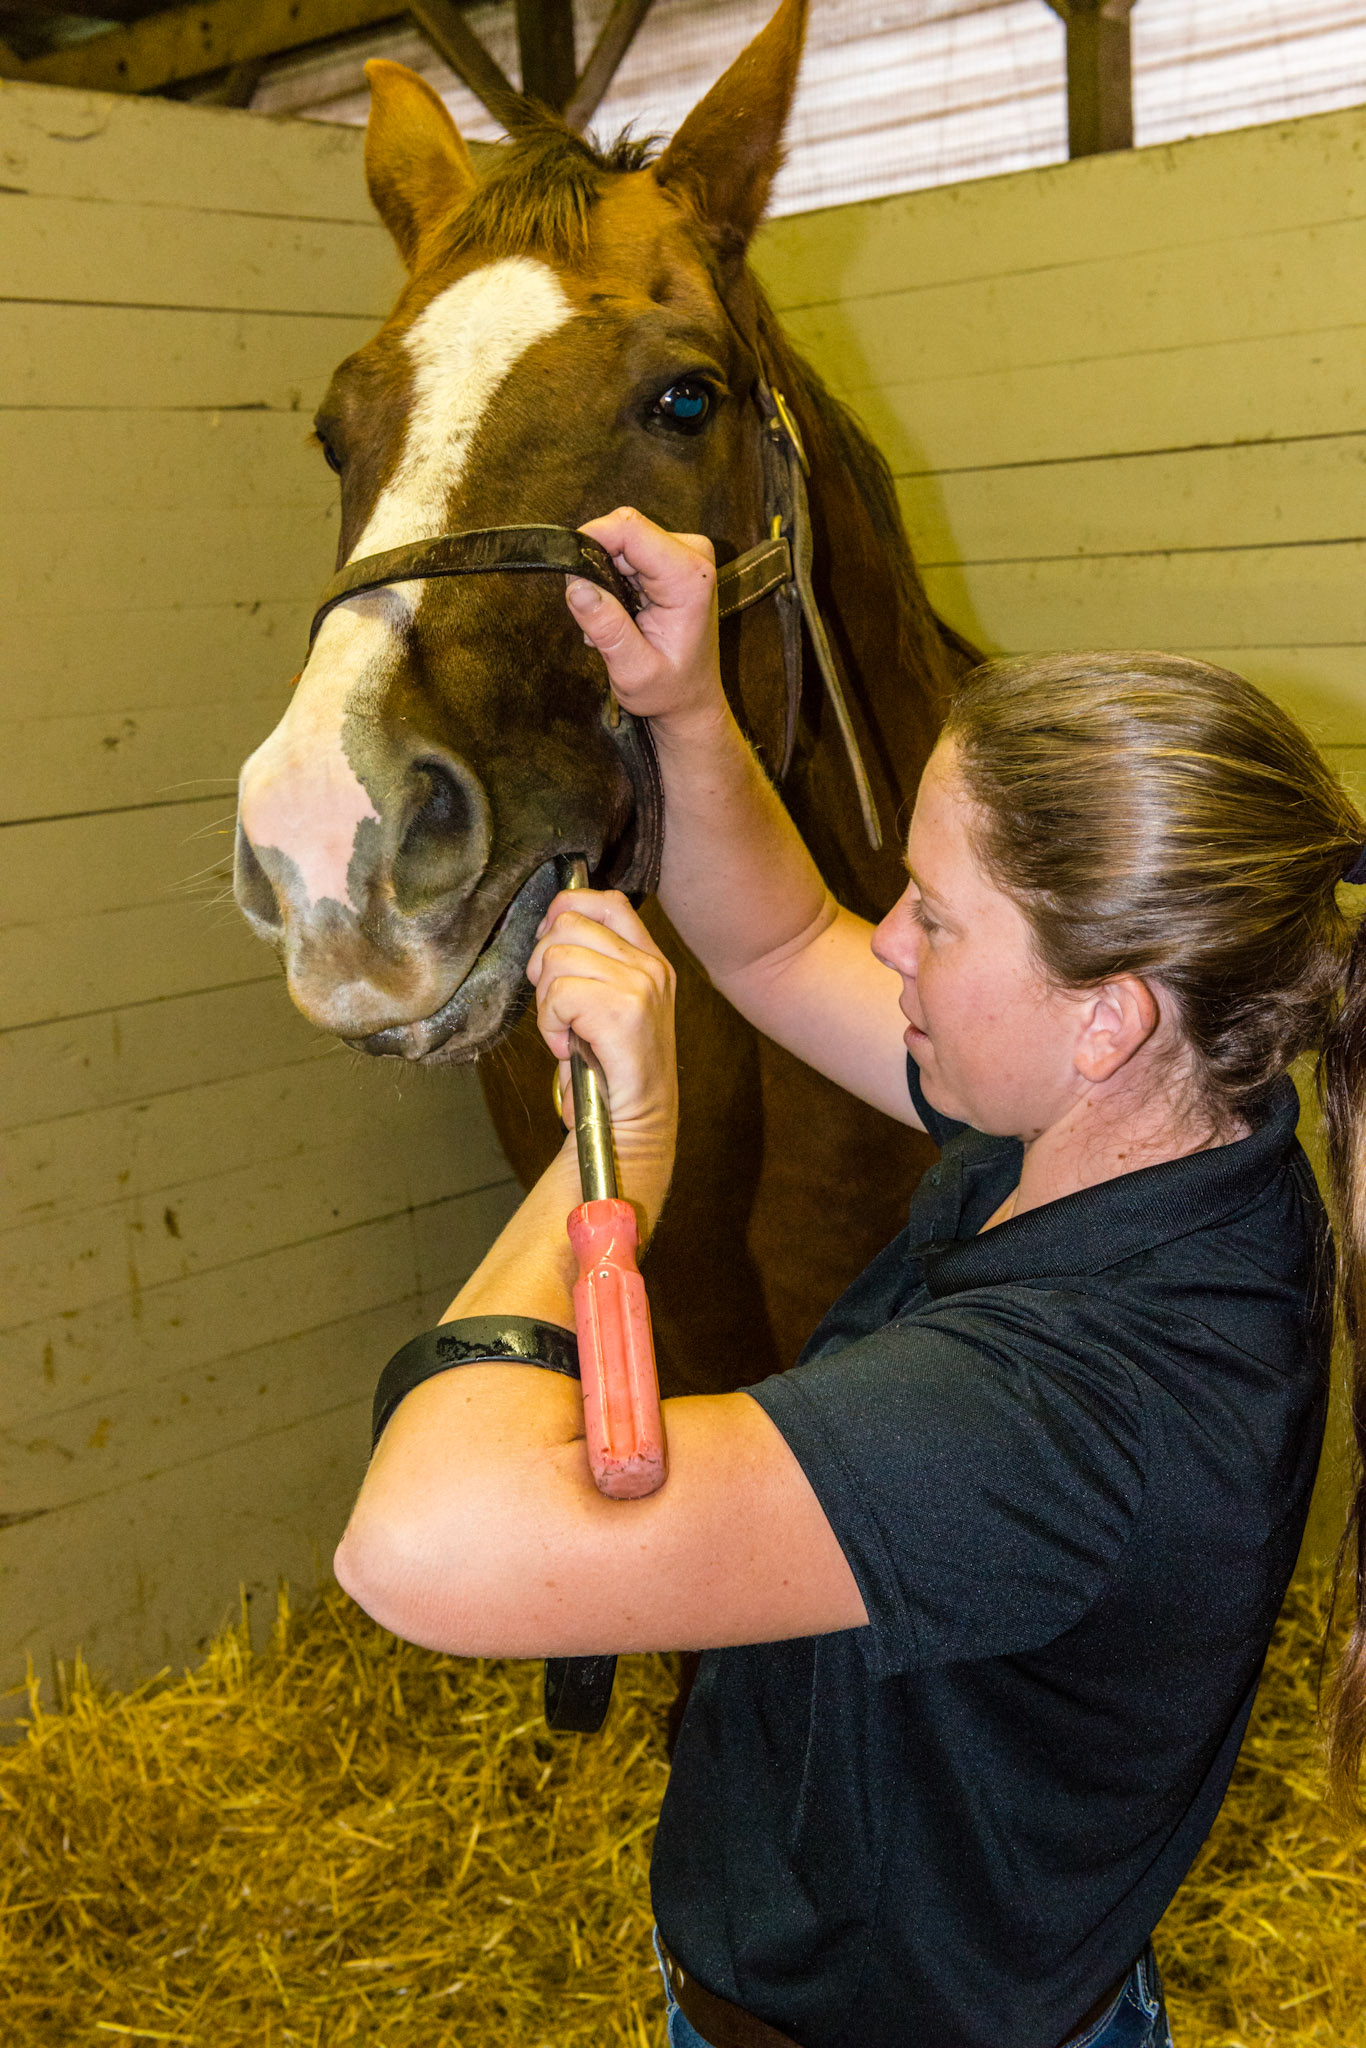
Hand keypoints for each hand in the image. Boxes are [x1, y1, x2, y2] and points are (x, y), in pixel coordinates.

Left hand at [527, 888, 677, 1191]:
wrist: (631, 1126)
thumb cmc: (610, 1070)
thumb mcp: (606, 1003)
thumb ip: (590, 962)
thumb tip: (550, 926)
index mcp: (651, 959)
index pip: (606, 902)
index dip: (566, 909)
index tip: (550, 943)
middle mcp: (651, 966)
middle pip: (568, 924)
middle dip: (544, 964)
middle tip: (556, 1007)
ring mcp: (641, 985)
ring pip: (556, 957)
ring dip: (547, 1002)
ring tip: (565, 1032)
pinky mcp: (624, 1010)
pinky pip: (558, 994)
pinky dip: (549, 1025)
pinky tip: (567, 1047)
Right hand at [566, 508, 726, 739]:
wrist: (692, 700)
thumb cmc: (669, 691)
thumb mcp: (633, 671)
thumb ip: (607, 629)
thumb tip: (576, 587)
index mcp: (688, 578)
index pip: (629, 529)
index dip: (590, 542)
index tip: (570, 577)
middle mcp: (691, 556)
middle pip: (623, 532)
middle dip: (596, 569)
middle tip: (597, 617)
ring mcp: (683, 554)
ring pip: (621, 541)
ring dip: (604, 579)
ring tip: (612, 624)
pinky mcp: (671, 559)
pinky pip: (626, 552)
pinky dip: (613, 581)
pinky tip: (620, 615)